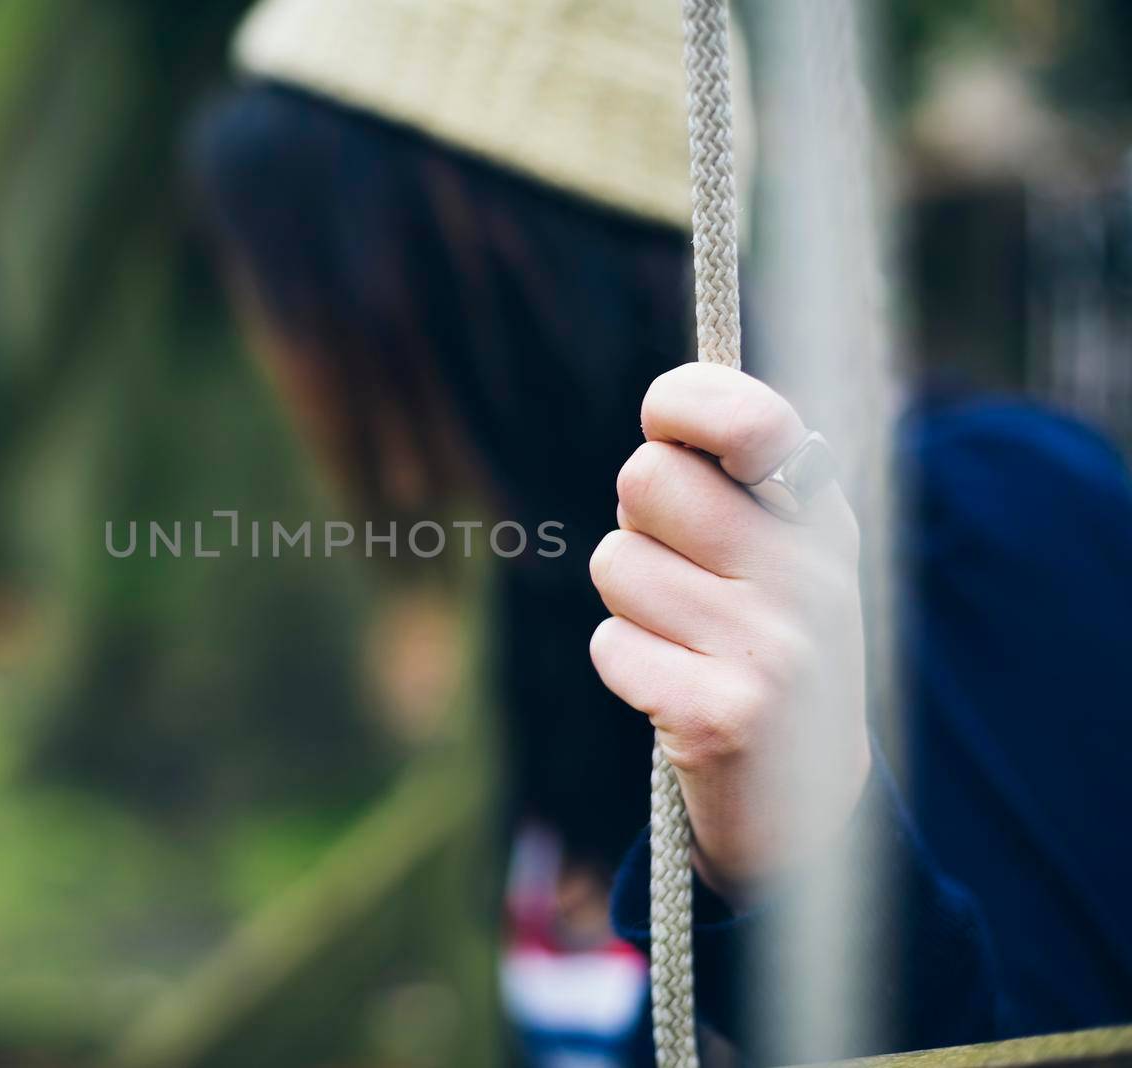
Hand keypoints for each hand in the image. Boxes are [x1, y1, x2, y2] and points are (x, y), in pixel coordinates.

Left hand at [588, 363, 870, 900]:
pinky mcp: (722, 715)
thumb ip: (729, 481)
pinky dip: (627, 664)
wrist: (808, 804)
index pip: (748, 417)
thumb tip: (661, 418)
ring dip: (631, 602)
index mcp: (824, 520)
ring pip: (615, 562)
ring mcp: (772, 648)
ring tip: (688, 638)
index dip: (682, 404)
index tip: (664, 422)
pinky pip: (609, 644)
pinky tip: (678, 689)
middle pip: (645, 476)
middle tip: (681, 570)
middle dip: (638, 521)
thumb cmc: (765, 646)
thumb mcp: (778, 554)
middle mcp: (810, 576)